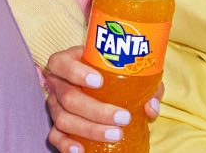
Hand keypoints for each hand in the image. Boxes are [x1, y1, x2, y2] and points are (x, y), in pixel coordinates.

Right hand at [44, 46, 164, 152]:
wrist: (100, 85)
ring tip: (115, 135)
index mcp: (69, 62)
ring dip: (90, 129)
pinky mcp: (55, 124)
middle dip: (96, 110)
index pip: (63, 64)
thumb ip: (145, 86)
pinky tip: (82, 149)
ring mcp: (55, 104)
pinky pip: (55, 135)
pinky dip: (66, 144)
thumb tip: (150, 107)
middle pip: (68, 97)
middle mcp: (58, 83)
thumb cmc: (113, 73)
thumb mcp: (129, 71)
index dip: (77, 72)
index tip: (99, 81)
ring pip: (63, 118)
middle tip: (123, 118)